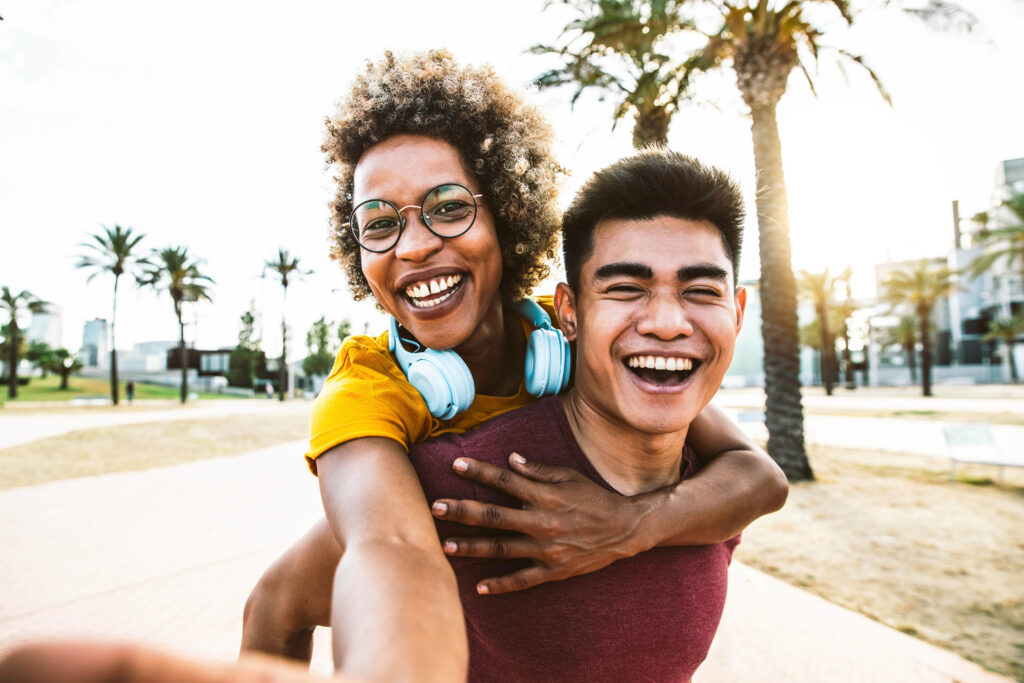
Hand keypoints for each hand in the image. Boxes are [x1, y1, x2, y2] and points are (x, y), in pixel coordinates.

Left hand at [430, 453, 650, 594]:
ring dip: (471, 547)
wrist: (625, 530)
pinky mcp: (553, 571)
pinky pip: (522, 580)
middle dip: (462, 512)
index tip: (455, 464)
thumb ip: (537, 470)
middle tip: (435, 507)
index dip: (479, 472)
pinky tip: (479, 586)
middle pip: (494, 516)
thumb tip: (509, 460)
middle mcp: (542, 522)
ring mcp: (546, 550)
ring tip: (445, 545)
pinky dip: (500, 584)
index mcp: (545, 496)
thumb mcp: (568, 477)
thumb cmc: (594, 498)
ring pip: (501, 549)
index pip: (505, 481)